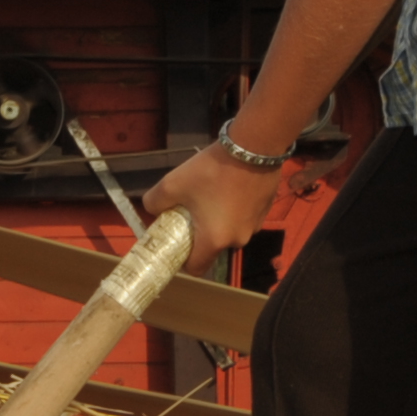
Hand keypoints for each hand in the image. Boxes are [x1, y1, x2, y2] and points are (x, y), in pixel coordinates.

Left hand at [144, 142, 292, 260]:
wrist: (254, 147)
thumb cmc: (212, 171)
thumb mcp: (172, 184)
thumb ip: (154, 202)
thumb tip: (151, 209)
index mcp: (215, 240)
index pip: (196, 268)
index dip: (183, 260)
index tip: (176, 243)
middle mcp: (238, 239)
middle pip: (212, 247)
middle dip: (199, 234)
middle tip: (190, 211)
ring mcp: (255, 226)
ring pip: (229, 231)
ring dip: (217, 221)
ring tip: (210, 195)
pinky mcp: (265, 211)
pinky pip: (243, 218)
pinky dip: (233, 210)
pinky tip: (228, 189)